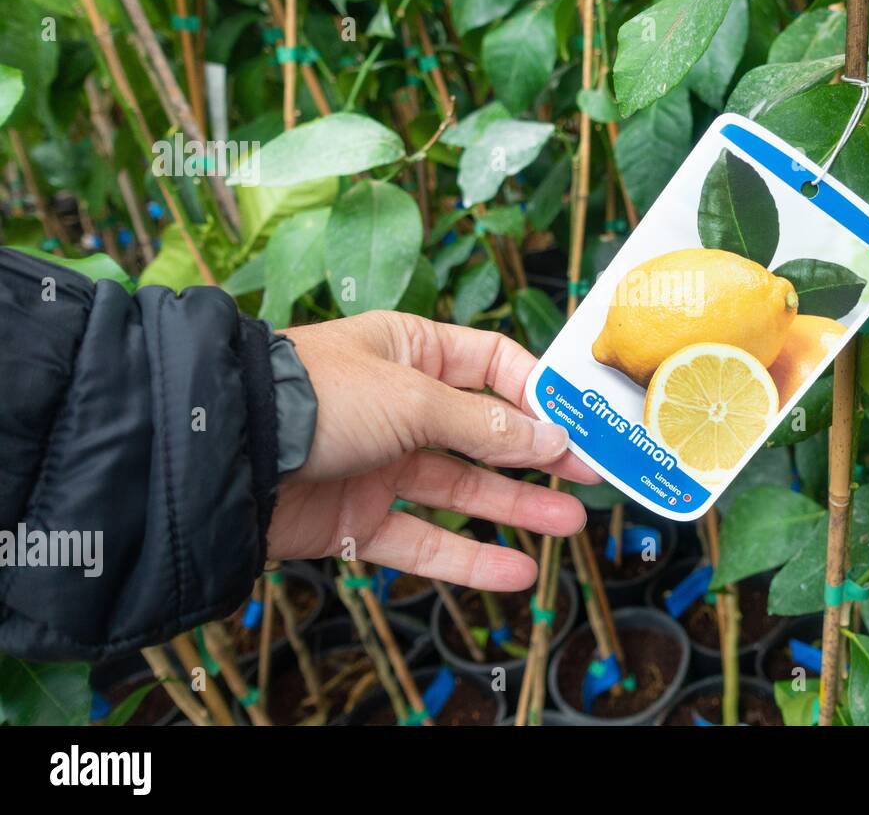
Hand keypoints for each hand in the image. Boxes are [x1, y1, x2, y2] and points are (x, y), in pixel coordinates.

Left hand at [268, 311, 596, 591]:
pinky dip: (468, 558)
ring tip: (570, 523)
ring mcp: (380, 463)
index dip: (536, 392)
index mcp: (410, 351)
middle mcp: (400, 405)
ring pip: (461, 488)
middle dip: (538, 455)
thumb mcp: (413, 398)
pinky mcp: (360, 519)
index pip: (491, 364)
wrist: (226, 454)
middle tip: (589, 474)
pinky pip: (424, 540)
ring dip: (516, 507)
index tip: (577, 420)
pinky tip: (515, 570)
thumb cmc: (314, 396)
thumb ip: (485, 426)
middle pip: (484, 433)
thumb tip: (551, 438)